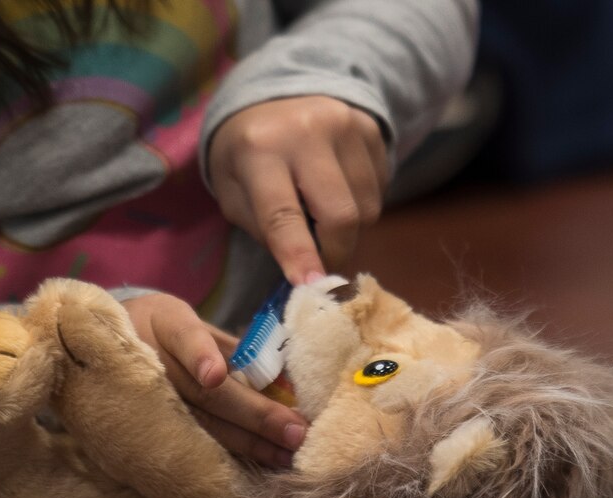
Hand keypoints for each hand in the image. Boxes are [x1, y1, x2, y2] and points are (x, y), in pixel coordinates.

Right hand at [122, 293, 307, 467]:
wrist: (102, 343)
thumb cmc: (161, 328)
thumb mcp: (189, 321)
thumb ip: (227, 345)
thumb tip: (279, 376)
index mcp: (166, 322)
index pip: (185, 337)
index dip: (200, 356)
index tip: (215, 375)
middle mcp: (151, 359)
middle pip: (203, 393)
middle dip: (255, 414)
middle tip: (295, 430)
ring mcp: (144, 396)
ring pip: (200, 424)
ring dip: (248, 442)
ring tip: (285, 452)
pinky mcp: (144, 424)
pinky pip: (190, 441)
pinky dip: (226, 451)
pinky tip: (255, 459)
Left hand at [209, 96, 388, 284]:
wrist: (273, 95)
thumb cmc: (246, 154)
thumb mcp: (233, 191)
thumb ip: (264, 230)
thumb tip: (306, 270)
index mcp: (260, 149)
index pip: (282, 213)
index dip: (299, 254)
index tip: (312, 287)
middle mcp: (307, 131)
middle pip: (341, 215)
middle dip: (335, 252)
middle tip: (322, 263)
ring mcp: (346, 125)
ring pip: (367, 208)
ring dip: (349, 229)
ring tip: (322, 213)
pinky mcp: (371, 127)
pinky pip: (380, 189)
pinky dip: (361, 204)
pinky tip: (337, 189)